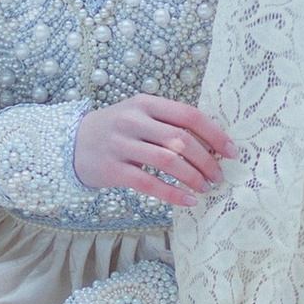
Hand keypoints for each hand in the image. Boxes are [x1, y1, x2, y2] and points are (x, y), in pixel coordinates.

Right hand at [70, 94, 233, 207]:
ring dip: (193, 177)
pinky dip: (173, 194)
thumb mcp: (139, 116)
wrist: (71, 143)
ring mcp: (121, 144)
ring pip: (167, 161)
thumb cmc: (116, 131)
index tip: (232, 152)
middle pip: (181, 139)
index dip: (214, 134)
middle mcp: (133, 120)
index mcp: (145, 103)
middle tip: (219, 176)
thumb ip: (169, 124)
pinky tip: (188, 200)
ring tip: (206, 188)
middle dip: (206, 160)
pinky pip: (149, 184)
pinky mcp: (112, 169)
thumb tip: (213, 145)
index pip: (189, 115)